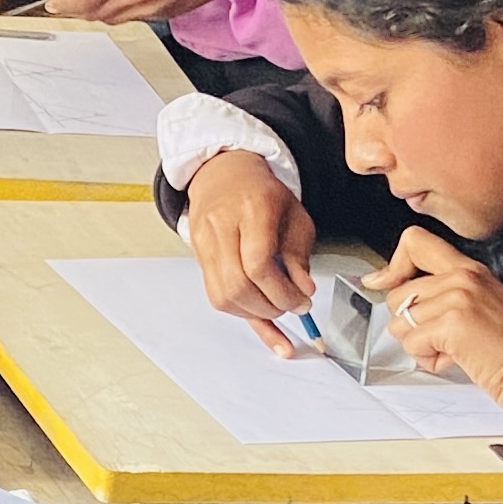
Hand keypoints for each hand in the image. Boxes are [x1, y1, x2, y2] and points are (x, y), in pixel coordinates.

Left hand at [39, 0, 225, 24]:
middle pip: (94, 13)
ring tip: (90, 0)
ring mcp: (149, 9)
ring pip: (112, 17)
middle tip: (67, 3)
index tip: (51, 5)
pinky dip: (118, 10)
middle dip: (77, 10)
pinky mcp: (163, 12)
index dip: (63, 4)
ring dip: (97, 11)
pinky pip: (131, 16)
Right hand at [186, 151, 319, 349]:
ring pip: (223, 296)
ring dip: (253, 313)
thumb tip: (303, 291)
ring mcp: (204, 243)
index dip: (282, 292)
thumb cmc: (262, 194)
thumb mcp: (295, 216)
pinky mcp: (199, 259)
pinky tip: (264, 327)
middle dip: (269, 307)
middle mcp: (221, 226)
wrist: (224, 176)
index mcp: (250, 209)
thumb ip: (299, 255)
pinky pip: (217, 297)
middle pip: (238, 285)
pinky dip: (242, 315)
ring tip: (276, 309)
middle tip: (291, 307)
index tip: (302, 301)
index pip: (258, 264)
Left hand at [365, 229, 502, 409]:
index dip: (392, 265)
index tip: (379, 282)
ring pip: (401, 323)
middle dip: (411, 324)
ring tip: (455, 350)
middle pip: (399, 294)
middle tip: (443, 338)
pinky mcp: (452, 324)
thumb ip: (447, 294)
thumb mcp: (484, 305)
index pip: (415, 242)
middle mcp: (463, 276)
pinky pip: (413, 344)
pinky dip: (430, 360)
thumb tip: (406, 302)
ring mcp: (457, 298)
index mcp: (471, 269)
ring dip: (422, 345)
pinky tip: (457, 360)